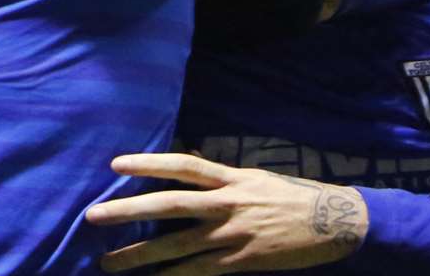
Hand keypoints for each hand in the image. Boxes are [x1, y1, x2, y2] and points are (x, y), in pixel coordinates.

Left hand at [84, 153, 366, 272]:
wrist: (336, 222)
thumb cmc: (295, 196)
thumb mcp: (257, 177)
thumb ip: (222, 176)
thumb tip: (191, 164)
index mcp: (231, 178)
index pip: (182, 165)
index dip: (148, 163)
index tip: (115, 164)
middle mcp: (227, 204)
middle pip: (168, 205)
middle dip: (127, 211)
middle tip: (93, 216)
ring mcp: (233, 235)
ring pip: (176, 246)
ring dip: (139, 255)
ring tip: (109, 261)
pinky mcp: (241, 262)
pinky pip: (198, 271)